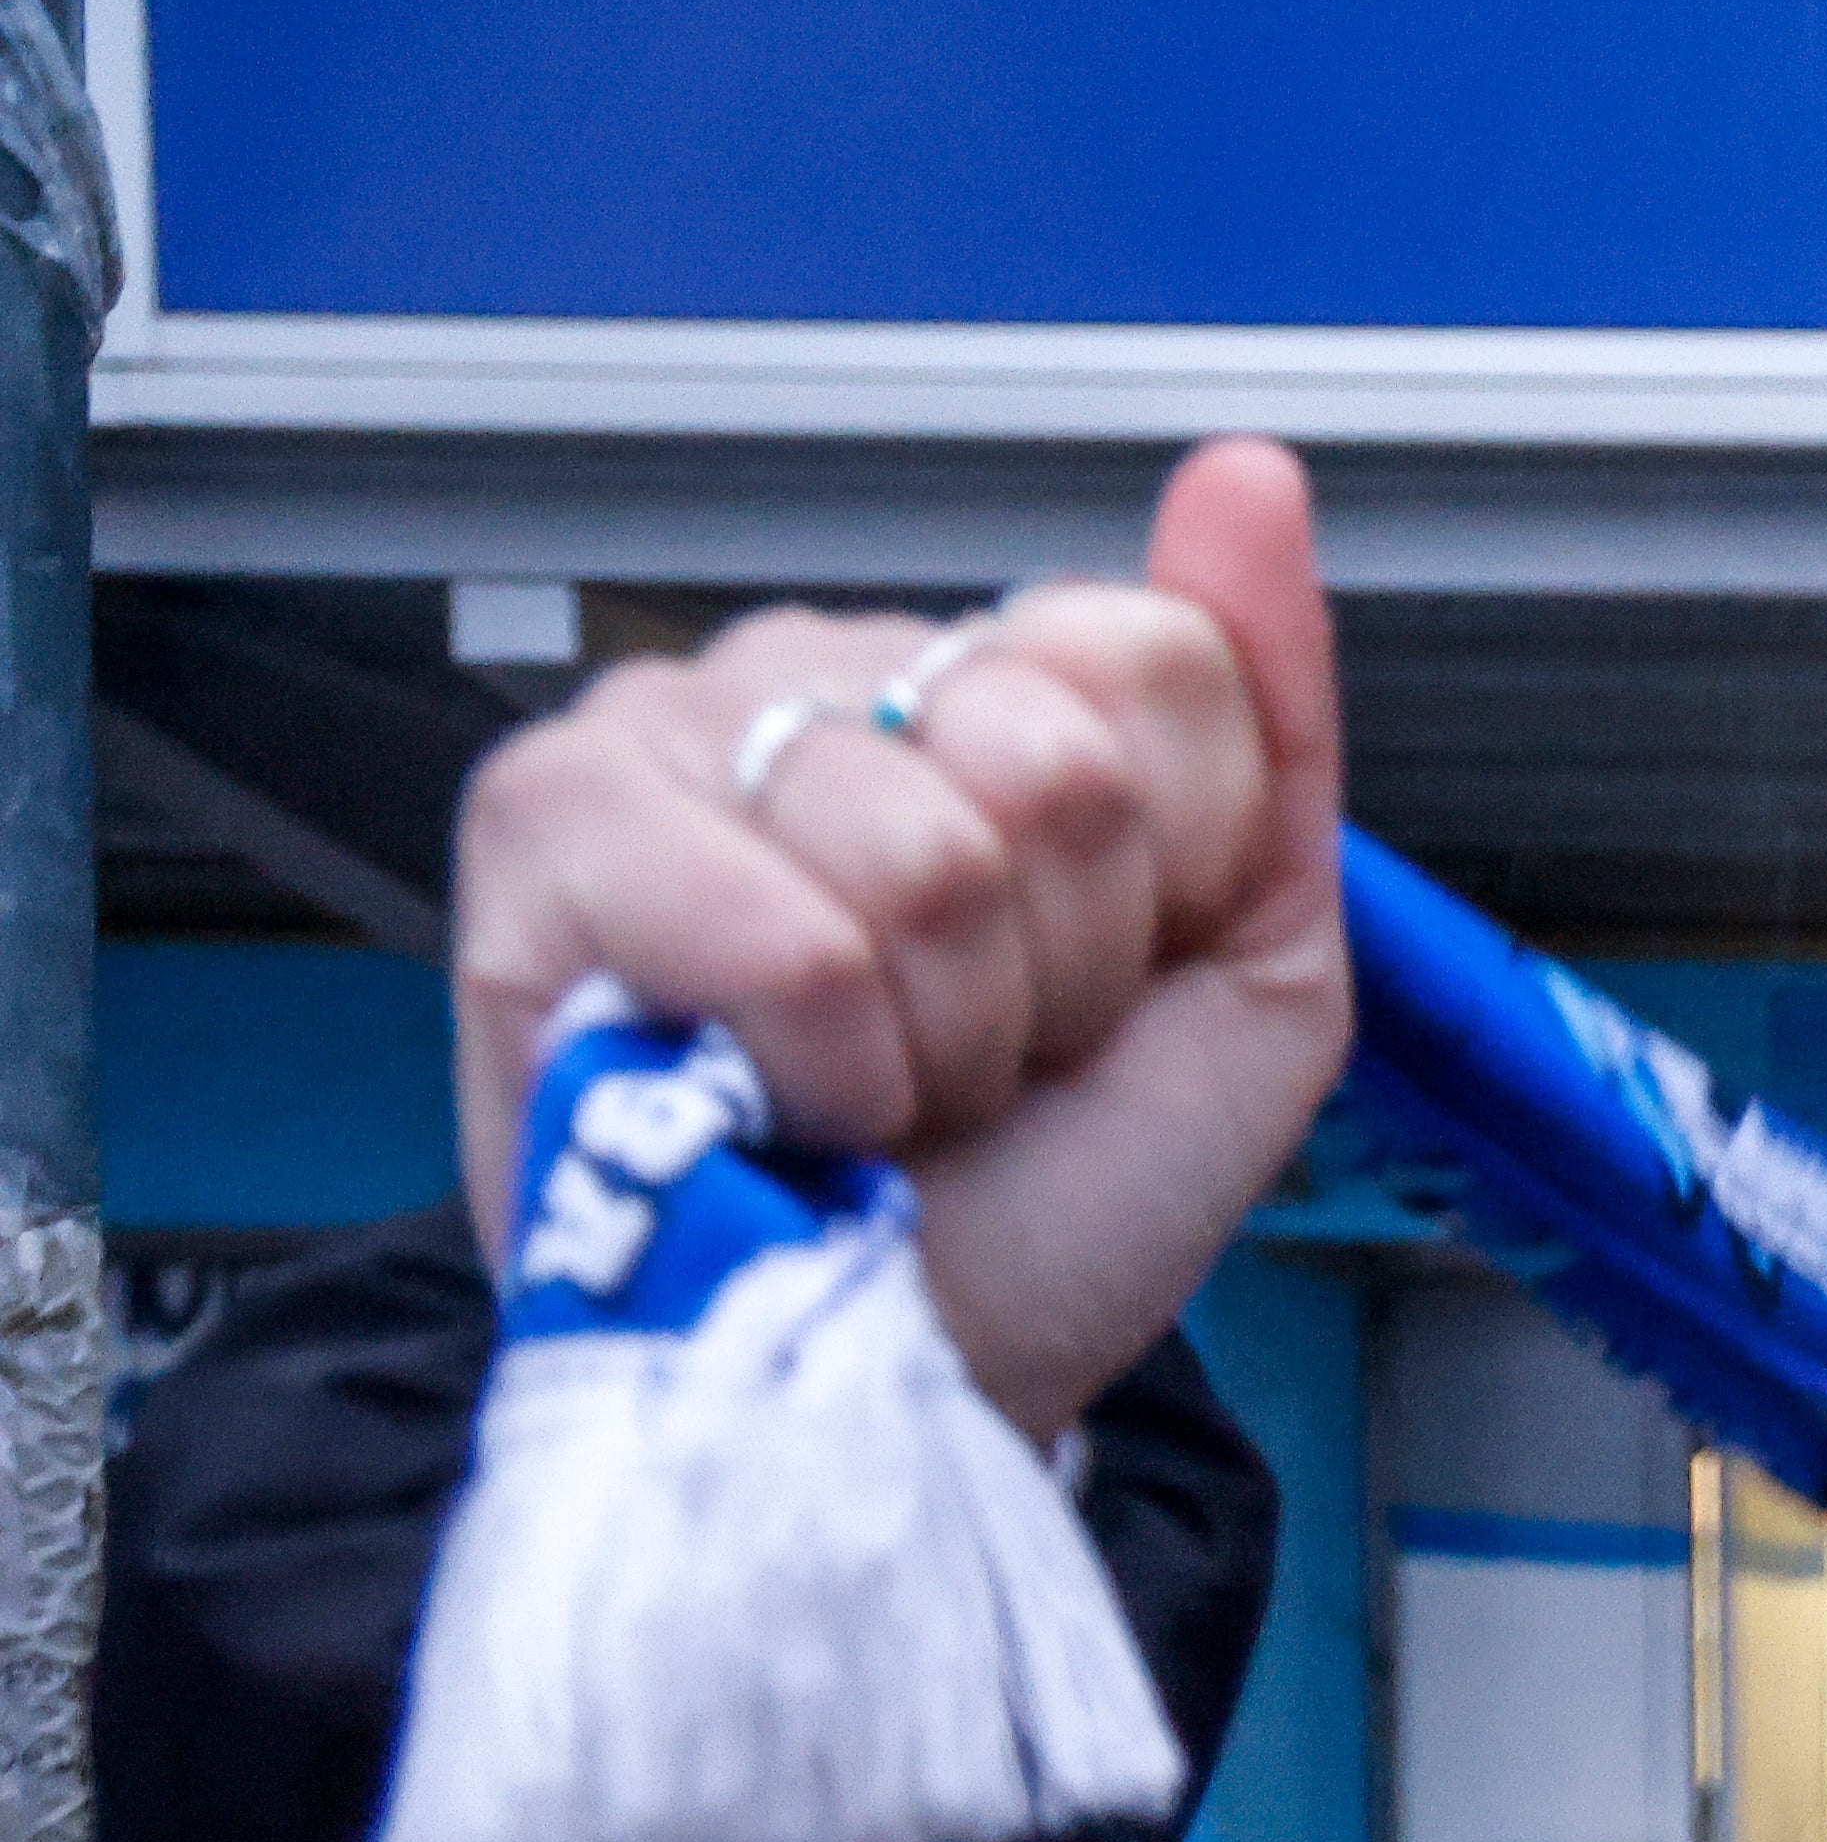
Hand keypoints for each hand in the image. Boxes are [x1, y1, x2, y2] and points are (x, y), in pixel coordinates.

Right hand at [448, 435, 1352, 1443]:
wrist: (919, 1367)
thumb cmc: (1058, 1190)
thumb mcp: (1254, 969)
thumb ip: (1268, 717)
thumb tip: (1248, 474)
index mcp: (987, 683)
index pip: (1161, 661)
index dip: (1172, 879)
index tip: (1103, 984)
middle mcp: (822, 670)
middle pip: (1054, 760)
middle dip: (1058, 969)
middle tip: (980, 1050)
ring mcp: (669, 728)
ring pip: (925, 855)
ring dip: (942, 1038)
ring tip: (877, 1082)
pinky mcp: (544, 828)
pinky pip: (787, 940)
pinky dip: (827, 1072)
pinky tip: (777, 1093)